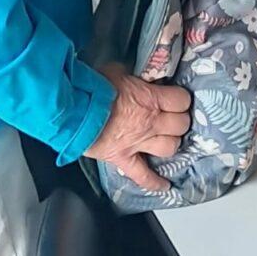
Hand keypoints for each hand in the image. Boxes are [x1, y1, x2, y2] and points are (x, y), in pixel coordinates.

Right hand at [85, 64, 191, 195]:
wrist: (74, 111)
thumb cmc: (94, 87)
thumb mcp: (117, 69)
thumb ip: (132, 73)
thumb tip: (137, 72)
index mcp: (152, 99)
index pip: (182, 100)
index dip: (181, 98)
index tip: (175, 97)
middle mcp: (151, 123)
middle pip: (181, 125)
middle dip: (179, 119)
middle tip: (172, 115)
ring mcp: (139, 143)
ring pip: (170, 148)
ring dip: (171, 142)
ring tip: (166, 137)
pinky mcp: (124, 159)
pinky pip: (143, 176)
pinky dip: (154, 182)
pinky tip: (164, 186)